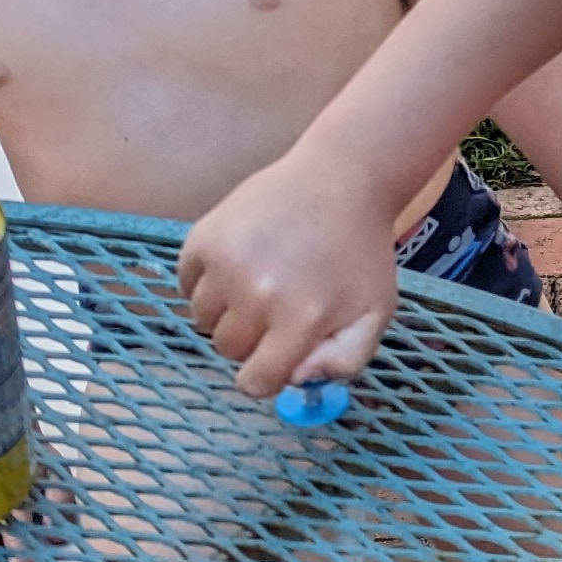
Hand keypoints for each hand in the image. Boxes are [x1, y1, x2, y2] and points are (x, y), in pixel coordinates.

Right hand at [178, 152, 402, 401]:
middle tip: (277, 307)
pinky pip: (186, 285)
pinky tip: (240, 262)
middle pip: (228, 350)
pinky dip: (205, 283)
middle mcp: (258, 293)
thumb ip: (345, 361)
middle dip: (251, 340)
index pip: (256, 382)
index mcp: (301, 319)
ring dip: (227, 311)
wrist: (338, 179)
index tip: (275, 358)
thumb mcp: (375, 313)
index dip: (266, 376)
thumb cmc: (358, 254)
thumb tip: (295, 379)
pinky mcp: (203, 237)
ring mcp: (226, 263)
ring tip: (260, 281)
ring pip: (203, 320)